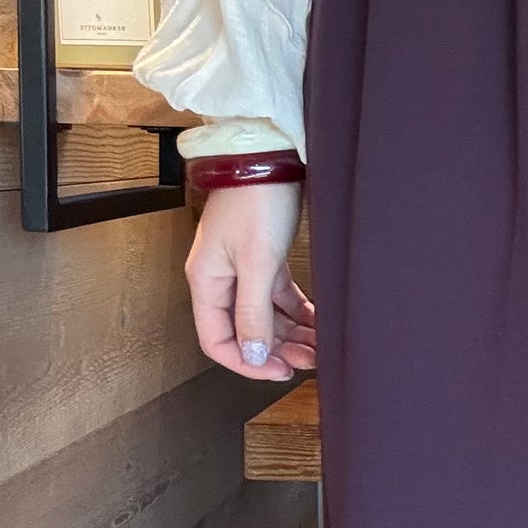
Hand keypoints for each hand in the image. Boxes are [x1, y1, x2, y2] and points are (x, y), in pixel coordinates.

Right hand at [185, 181, 316, 380]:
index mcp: (207, 283)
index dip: (247, 363)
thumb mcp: (256, 263)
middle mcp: (221, 280)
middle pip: (245, 331)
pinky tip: (318, 322)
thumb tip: (251, 355)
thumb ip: (253, 312)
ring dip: (291, 333)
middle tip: (310, 360)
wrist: (268, 157)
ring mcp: (242, 269)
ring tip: (320, 345)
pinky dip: (298, 312)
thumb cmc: (256, 202)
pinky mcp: (264, 257)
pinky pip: (278, 296)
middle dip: (276, 350)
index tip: (280, 371)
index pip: (218, 341)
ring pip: (266, 316)